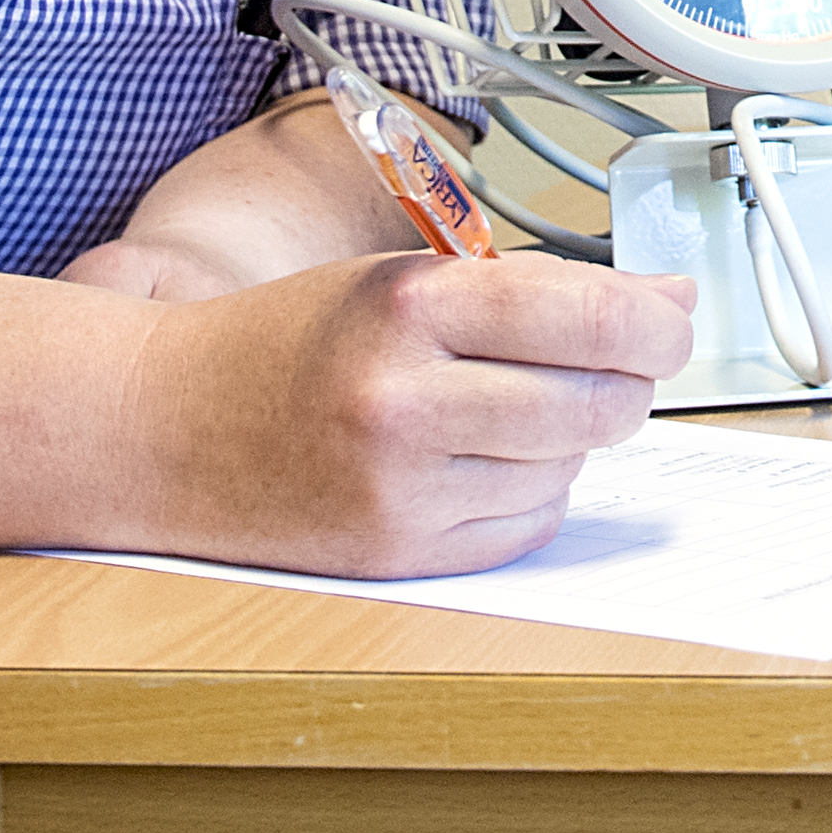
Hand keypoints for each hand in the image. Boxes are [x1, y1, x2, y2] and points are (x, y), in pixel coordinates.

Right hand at [135, 251, 694, 577]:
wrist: (161, 428)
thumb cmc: (286, 342)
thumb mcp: (399, 279)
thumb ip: (535, 289)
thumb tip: (666, 304)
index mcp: (408, 305)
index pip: (587, 314)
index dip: (654, 324)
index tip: (670, 324)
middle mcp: (406, 400)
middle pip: (598, 401)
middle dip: (622, 382)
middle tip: (597, 362)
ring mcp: (402, 487)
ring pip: (570, 466)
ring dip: (568, 438)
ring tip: (502, 406)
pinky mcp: (399, 553)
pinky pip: (528, 523)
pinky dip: (530, 490)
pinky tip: (478, 458)